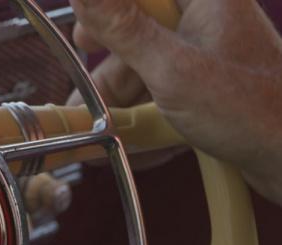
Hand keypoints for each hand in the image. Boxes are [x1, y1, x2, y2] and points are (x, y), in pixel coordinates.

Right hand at [67, 0, 281, 203]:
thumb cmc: (253, 113)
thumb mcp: (172, 70)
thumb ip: (122, 27)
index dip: (104, 11)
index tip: (84, 36)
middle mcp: (204, 19)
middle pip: (135, 31)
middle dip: (111, 71)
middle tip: (89, 95)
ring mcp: (204, 52)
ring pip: (143, 65)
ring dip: (122, 101)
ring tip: (110, 133)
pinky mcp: (203, 82)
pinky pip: (158, 88)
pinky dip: (143, 113)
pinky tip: (137, 138)